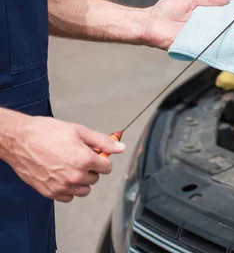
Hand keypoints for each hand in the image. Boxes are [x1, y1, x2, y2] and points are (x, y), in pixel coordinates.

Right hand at [5, 117, 125, 202]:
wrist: (19, 140)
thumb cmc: (46, 133)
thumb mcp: (79, 131)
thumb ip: (103, 142)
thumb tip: (120, 147)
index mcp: (84, 159)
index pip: (107, 167)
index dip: (102, 159)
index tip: (95, 154)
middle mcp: (75, 176)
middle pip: (96, 178)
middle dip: (91, 168)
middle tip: (78, 156)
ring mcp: (62, 186)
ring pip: (84, 190)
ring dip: (81, 180)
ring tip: (69, 166)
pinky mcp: (50, 193)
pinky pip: (69, 197)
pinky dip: (68, 188)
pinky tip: (61, 175)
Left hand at [142, 0, 229, 49]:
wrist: (150, 22)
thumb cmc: (167, 10)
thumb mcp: (191, 0)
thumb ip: (209, 0)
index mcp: (204, 17)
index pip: (222, 18)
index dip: (233, 16)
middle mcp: (204, 29)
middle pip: (222, 30)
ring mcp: (199, 40)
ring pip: (217, 39)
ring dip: (226, 37)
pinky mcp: (193, 48)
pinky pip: (206, 48)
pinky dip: (214, 46)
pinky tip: (223, 42)